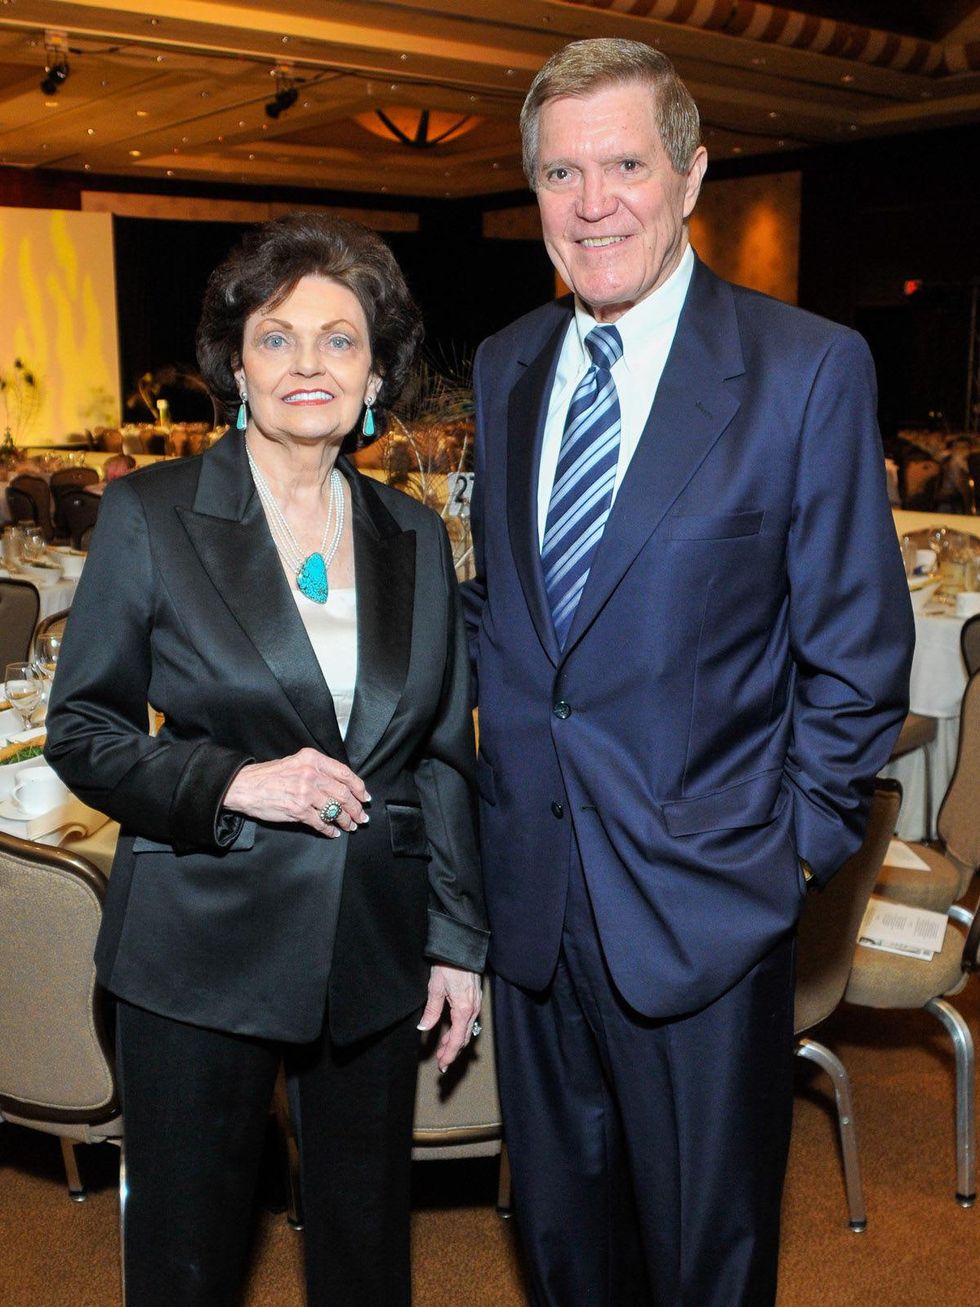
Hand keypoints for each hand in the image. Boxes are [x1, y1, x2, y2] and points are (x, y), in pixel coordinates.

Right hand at [223, 747, 369, 836]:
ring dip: (346, 820)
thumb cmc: (269, 775)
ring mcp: (305, 793)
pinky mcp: (298, 810)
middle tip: (361, 816)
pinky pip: (321, 822)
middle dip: (356, 808)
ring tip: (350, 825)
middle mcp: (311, 774)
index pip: (345, 773)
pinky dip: (329, 829)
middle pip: (344, 793)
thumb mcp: (296, 762)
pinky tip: (333, 832)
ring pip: (335, 809)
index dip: (359, 787)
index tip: (364, 797)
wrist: (245, 786)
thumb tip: (341, 785)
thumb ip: (317, 770)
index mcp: (313, 759)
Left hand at [418, 965, 481, 1072]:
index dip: (449, 1055)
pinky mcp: (475, 998)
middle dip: (453, 1051)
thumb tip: (424, 1027)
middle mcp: (473, 1009)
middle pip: (464, 1038)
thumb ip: (431, 1011)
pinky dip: (460, 1030)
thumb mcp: (436, 988)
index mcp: (463, 1009)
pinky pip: (469, 1020)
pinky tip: (452, 1031)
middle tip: (442, 1062)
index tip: (442, 1066)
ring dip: (456, 1041)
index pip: (457, 1040)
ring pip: (467, 1030)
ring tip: (444, 1050)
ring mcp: (476, 1003)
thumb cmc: (449, 964)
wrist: (462, 946)